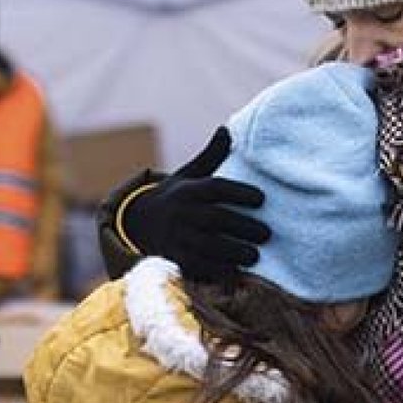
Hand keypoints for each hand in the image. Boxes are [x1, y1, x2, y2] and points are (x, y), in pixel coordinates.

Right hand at [120, 127, 270, 281]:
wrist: (137, 223)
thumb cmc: (175, 197)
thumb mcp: (188, 175)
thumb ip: (211, 156)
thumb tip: (228, 129)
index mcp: (187, 190)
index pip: (216, 188)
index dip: (240, 192)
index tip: (262, 199)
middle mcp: (181, 213)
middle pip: (216, 219)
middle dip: (244, 227)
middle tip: (266, 234)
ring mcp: (176, 237)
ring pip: (209, 246)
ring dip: (234, 252)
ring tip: (254, 256)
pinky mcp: (174, 259)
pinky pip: (198, 267)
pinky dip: (217, 272)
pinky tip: (235, 273)